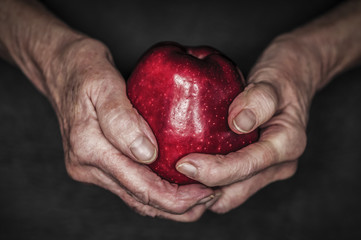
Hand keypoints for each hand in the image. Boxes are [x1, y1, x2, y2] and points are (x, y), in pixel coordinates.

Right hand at [47, 38, 216, 220]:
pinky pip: (130, 184)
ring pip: (134, 197)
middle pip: (139, 199)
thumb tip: (146, 154)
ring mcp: (90, 167)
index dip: (175, 198)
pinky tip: (175, 184)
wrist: (59, 67)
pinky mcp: (96, 163)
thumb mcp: (101, 81)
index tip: (206, 192)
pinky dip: (154, 190)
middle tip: (210, 197)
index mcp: (89, 147)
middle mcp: (87, 165)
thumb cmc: (82, 67)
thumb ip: (121, 118)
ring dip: (167, 203)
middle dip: (177, 206)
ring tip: (199, 197)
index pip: (139, 186)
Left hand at [176, 0, 360, 212]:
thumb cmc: (281, 78)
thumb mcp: (272, 81)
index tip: (183, 163)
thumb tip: (239, 124)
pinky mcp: (255, 169)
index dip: (214, 170)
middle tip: (170, 180)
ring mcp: (268, 170)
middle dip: (203, 190)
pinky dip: (208, 183)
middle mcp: (280, 165)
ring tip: (175, 181)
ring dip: (204, 191)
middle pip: (236, 191)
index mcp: (288, 144)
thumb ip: (259, 100)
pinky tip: (188, 170)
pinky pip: (229, 185)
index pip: (247, 166)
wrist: (293, 80)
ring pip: (231, 194)